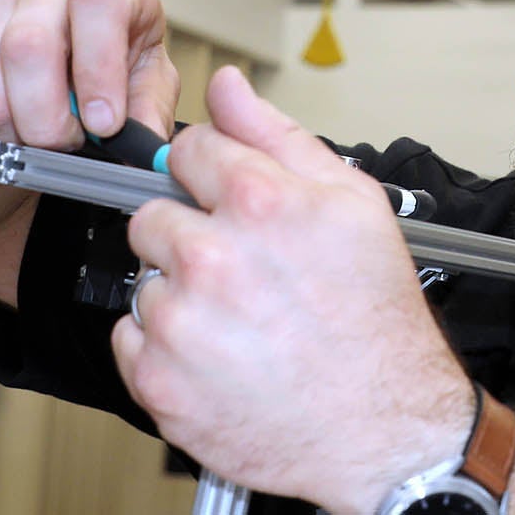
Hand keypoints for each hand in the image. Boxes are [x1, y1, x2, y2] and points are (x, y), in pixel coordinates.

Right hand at [0, 0, 177, 150]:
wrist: (39, 2)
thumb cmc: (101, 36)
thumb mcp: (143, 60)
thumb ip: (149, 104)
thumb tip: (146, 151)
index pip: (98, 5)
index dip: (100, 72)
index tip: (104, 124)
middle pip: (27, 53)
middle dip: (49, 124)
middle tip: (68, 141)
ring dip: (15, 138)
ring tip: (38, 133)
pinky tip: (7, 129)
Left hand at [112, 67, 472, 513]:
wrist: (384, 428)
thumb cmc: (375, 321)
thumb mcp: (352, 204)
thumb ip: (277, 135)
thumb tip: (227, 86)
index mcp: (259, 202)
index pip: (187, 152)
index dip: (211, 177)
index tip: (232, 207)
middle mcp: (213, 258)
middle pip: (152, 217)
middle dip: (190, 238)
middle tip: (243, 276)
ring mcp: (180, 322)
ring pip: (143, 281)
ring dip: (179, 298)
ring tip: (240, 324)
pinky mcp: (158, 379)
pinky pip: (130, 340)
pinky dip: (164, 351)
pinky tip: (218, 357)